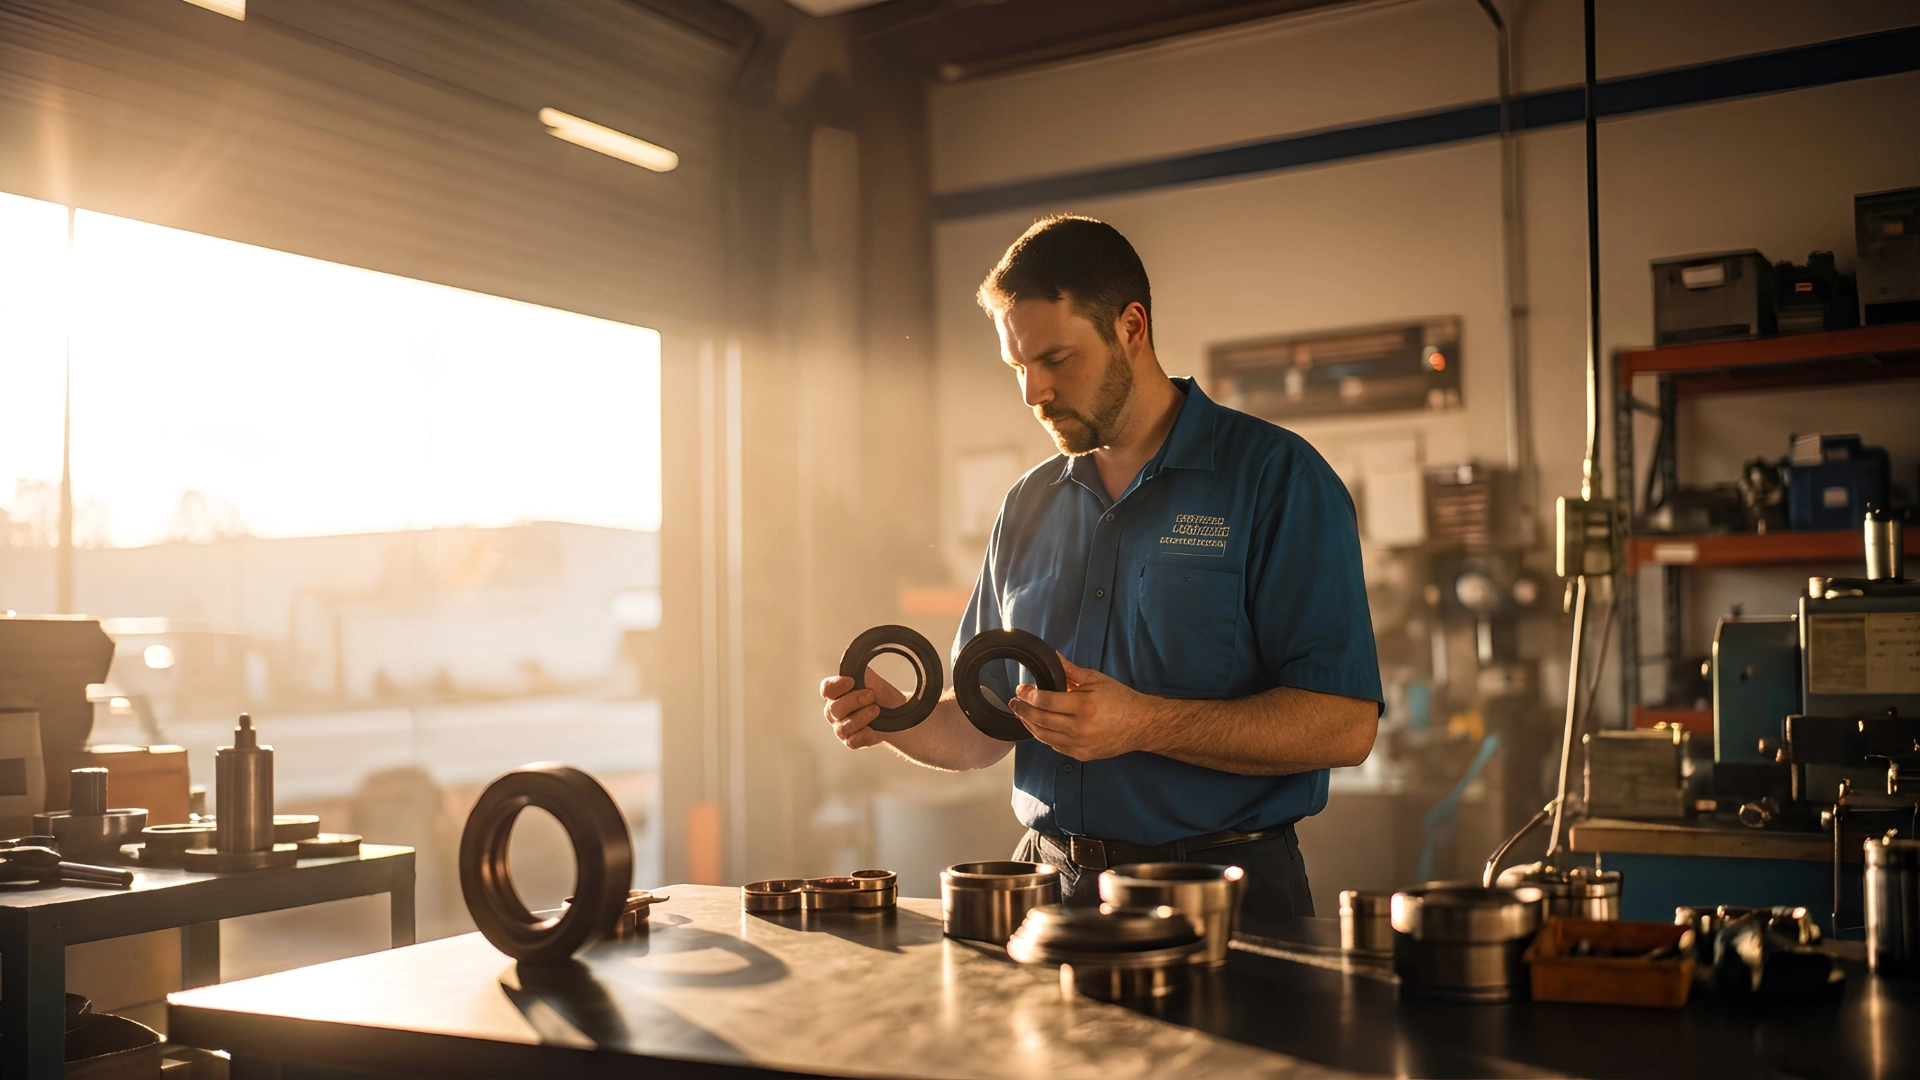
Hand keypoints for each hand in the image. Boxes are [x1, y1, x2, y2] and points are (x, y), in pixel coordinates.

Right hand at [819, 670, 906, 749]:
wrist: (895, 712)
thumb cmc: (879, 693)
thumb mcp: (871, 679)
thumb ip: (860, 671)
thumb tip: (854, 659)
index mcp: (834, 693)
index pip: (826, 689)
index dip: (837, 686)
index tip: (852, 681)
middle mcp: (833, 711)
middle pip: (834, 708)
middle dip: (854, 701)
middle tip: (872, 695)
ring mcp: (841, 728)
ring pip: (843, 726)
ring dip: (862, 717)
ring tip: (877, 710)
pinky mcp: (851, 741)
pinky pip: (853, 741)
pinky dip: (865, 734)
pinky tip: (874, 729)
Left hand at [1009, 656, 1164, 761]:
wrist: (1141, 725)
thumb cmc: (1120, 700)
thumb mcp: (1095, 679)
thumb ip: (1070, 670)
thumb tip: (1052, 656)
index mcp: (1083, 706)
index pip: (1045, 701)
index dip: (1028, 695)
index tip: (1020, 689)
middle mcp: (1080, 728)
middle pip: (1040, 720)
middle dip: (1022, 710)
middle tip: (1015, 702)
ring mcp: (1080, 744)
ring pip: (1044, 736)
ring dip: (1029, 724)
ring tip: (1022, 714)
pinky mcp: (1081, 755)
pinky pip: (1055, 746)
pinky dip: (1044, 736)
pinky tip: (1040, 726)